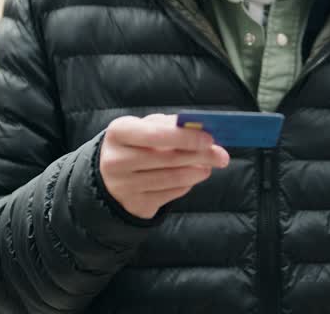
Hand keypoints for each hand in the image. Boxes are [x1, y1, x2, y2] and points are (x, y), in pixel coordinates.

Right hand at [99, 113, 229, 219]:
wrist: (108, 176)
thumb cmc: (135, 144)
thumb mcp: (144, 127)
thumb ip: (170, 125)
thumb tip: (200, 128)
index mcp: (118, 132)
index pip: (156, 134)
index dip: (186, 137)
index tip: (210, 138)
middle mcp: (116, 160)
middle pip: (168, 158)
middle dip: (201, 155)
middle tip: (221, 155)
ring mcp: (124, 186)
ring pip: (172, 178)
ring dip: (198, 172)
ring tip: (208, 166)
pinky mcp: (134, 204)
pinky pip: (170, 194)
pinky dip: (187, 185)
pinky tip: (192, 177)